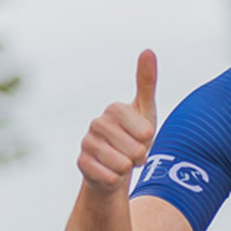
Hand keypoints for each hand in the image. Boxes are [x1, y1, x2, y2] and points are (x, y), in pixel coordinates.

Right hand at [77, 49, 157, 192]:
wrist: (117, 165)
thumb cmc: (135, 135)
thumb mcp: (146, 110)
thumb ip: (147, 82)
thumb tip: (147, 50)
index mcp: (114, 109)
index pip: (145, 130)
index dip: (149, 139)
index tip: (144, 136)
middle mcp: (97, 124)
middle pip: (135, 148)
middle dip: (140, 155)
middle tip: (135, 152)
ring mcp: (87, 144)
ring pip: (121, 164)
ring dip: (128, 168)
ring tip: (125, 162)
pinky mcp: (81, 164)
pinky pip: (108, 178)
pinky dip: (116, 180)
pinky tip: (112, 173)